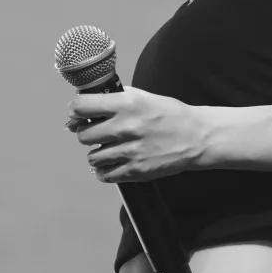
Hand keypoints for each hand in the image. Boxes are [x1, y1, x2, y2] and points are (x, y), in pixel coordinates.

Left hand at [65, 86, 209, 183]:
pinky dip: (105, 171)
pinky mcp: (135, 171)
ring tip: (110, 149)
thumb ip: (116, 98)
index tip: (77, 114)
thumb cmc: (170, 115)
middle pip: (83, 135)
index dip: (75, 110)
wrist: (196, 138)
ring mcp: (129, 151)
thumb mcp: (143, 97)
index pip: (81, 106)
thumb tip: (86, 104)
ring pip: (92, 157)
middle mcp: (125, 128)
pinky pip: (104, 175)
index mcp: (126, 105)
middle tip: (98, 132)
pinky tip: (113, 162)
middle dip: (87, 133)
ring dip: (97, 153)